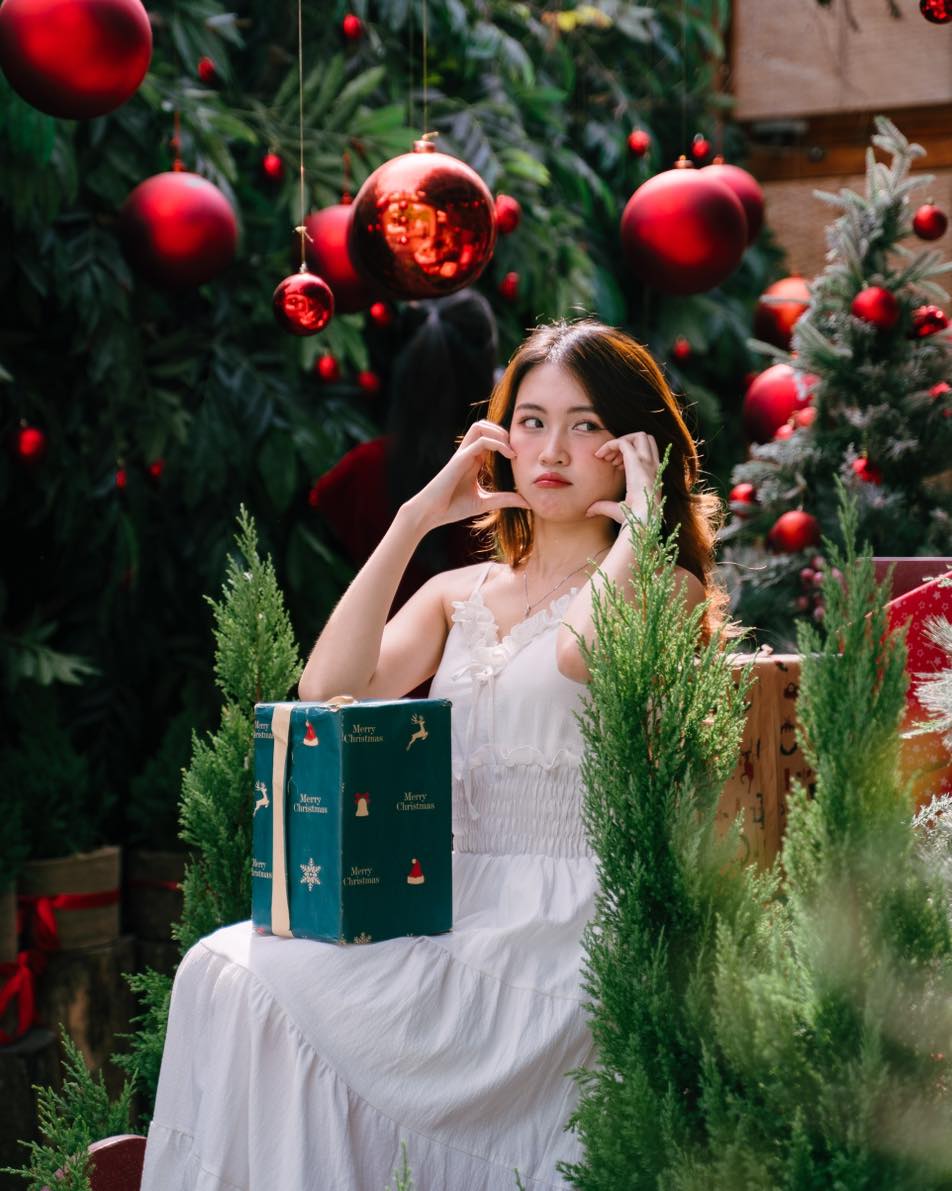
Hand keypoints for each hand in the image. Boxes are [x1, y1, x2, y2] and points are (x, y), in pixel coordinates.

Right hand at [407, 420, 530, 530]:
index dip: (505, 441)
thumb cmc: (452, 508)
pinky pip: (480, 442)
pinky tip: (509, 455)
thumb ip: (504, 500)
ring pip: (480, 427)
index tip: (520, 457)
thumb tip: (527, 503)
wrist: (431, 513)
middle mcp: (467, 453)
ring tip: (511, 449)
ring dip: (498, 432)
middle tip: (516, 448)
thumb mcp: (484, 502)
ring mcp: (462, 455)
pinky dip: (497, 443)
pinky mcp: (459, 460)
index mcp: (473, 460)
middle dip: (502, 430)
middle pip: (483, 426)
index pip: (489, 438)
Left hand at [587, 432, 660, 524]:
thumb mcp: (617, 510)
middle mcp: (653, 465)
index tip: (615, 466)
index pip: (646, 451)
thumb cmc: (633, 519)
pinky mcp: (637, 461)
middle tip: (611, 459)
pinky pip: (623, 442)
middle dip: (628, 442)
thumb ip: (603, 507)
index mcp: (653, 474)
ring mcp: (647, 462)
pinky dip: (610, 445)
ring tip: (607, 458)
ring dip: (621, 441)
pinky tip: (600, 457)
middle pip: (646, 439)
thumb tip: (588, 512)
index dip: (629, 454)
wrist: (641, 521)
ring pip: (638, 436)